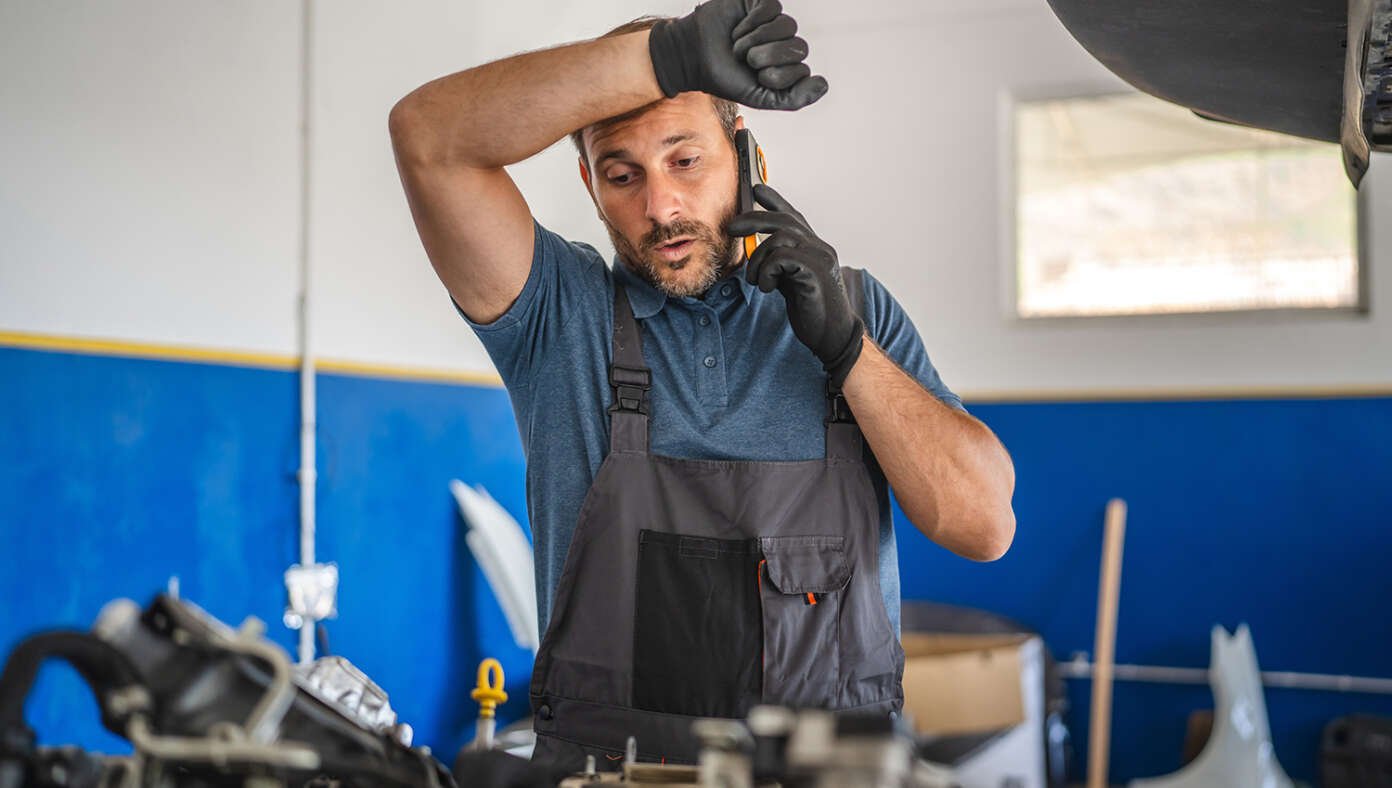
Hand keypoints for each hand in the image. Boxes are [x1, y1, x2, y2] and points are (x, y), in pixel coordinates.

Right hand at [648, 0, 828, 110]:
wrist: (694, 56)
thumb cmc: (725, 77)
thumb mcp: (759, 98)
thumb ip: (793, 98)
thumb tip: (822, 85)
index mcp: (787, 68)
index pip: (803, 69)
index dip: (778, 76)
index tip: (756, 78)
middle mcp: (784, 45)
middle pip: (799, 47)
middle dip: (768, 57)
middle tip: (747, 61)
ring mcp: (774, 23)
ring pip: (787, 25)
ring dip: (757, 40)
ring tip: (739, 45)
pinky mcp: (761, 4)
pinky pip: (772, 9)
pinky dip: (752, 22)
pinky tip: (739, 29)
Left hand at [726, 183, 863, 387]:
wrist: (832, 335)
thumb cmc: (812, 310)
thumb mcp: (790, 282)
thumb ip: (779, 264)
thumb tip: (757, 252)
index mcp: (813, 248)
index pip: (793, 216)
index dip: (775, 201)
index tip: (757, 189)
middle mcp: (819, 247)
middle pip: (782, 220)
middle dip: (753, 220)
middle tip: (731, 228)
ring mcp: (820, 257)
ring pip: (778, 239)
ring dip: (758, 261)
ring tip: (757, 281)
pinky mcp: (816, 271)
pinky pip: (781, 258)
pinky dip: (767, 272)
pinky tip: (768, 288)